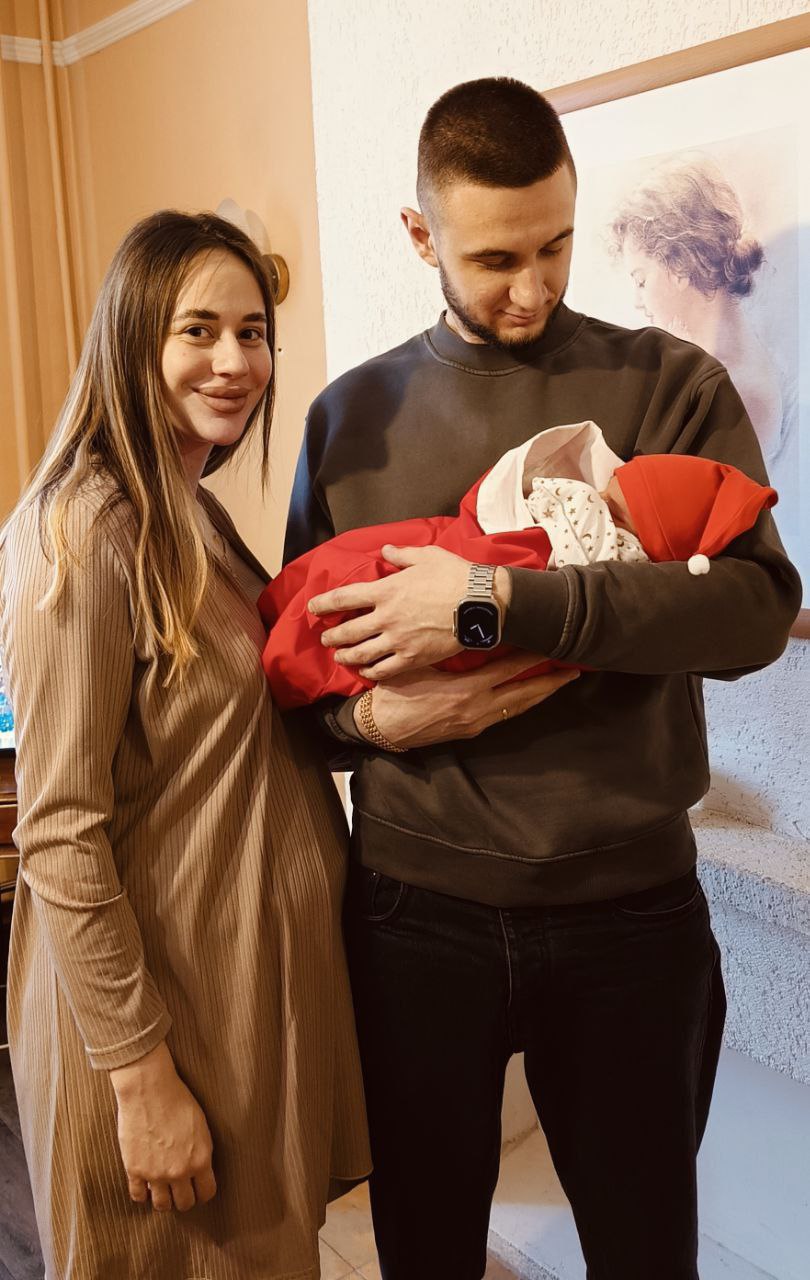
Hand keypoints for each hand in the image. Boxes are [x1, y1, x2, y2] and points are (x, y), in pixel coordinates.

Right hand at [110, 1041, 215, 1212]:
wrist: (149, 1089)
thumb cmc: (178, 1100)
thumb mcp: (200, 1127)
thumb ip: (201, 1152)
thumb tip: (199, 1169)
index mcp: (200, 1159)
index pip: (206, 1192)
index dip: (203, 1193)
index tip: (198, 1190)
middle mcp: (179, 1171)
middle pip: (185, 1203)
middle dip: (184, 1199)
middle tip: (180, 1191)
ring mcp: (155, 1173)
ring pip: (162, 1206)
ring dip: (164, 1201)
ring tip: (163, 1192)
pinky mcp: (134, 1169)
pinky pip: (138, 1196)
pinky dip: (142, 1194)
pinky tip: (145, 1186)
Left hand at [309, 545, 512, 678]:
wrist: (481, 604)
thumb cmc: (455, 576)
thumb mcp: (427, 556)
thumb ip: (402, 555)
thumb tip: (386, 551)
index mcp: (386, 591)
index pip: (344, 598)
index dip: (323, 603)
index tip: (313, 607)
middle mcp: (386, 617)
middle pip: (348, 631)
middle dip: (332, 635)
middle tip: (325, 637)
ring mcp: (398, 640)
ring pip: (362, 653)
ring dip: (346, 655)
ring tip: (339, 656)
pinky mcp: (412, 658)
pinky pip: (384, 669)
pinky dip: (371, 671)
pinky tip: (366, 671)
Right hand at [353, 651, 579, 749]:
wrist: (381, 729)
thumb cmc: (395, 693)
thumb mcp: (418, 665)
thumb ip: (443, 648)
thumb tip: (463, 624)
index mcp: (466, 690)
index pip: (509, 669)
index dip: (532, 656)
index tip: (549, 644)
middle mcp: (478, 709)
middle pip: (525, 693)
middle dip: (551, 682)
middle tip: (574, 671)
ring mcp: (476, 723)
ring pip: (518, 707)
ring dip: (540, 695)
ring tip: (559, 683)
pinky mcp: (470, 731)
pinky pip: (504, 715)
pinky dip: (521, 704)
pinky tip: (528, 697)